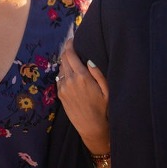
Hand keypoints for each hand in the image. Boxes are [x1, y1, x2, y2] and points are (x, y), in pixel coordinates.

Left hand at [57, 39, 109, 154]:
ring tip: (73, 60)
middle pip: (63, 59)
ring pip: (61, 68)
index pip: (70, 54)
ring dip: (65, 62)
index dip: (70, 44)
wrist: (92, 128)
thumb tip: (89, 59)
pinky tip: (71, 73)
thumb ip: (98, 73)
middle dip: (67, 51)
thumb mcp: (107, 90)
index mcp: (82, 77)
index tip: (73, 39)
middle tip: (73, 46)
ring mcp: (63, 88)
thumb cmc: (103, 109)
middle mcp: (70, 81)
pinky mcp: (60, 95)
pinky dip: (64, 72)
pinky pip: (60, 78)